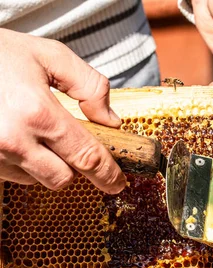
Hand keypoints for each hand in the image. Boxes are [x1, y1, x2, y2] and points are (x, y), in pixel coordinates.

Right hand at [0, 29, 126, 192]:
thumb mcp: (49, 55)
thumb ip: (89, 85)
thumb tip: (110, 120)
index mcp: (37, 113)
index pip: (87, 157)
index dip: (108, 174)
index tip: (118, 183)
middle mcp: (12, 140)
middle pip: (62, 178)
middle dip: (74, 166)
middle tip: (73, 145)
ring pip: (36, 180)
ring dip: (45, 164)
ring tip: (34, 130)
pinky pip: (10, 175)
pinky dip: (21, 162)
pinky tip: (16, 135)